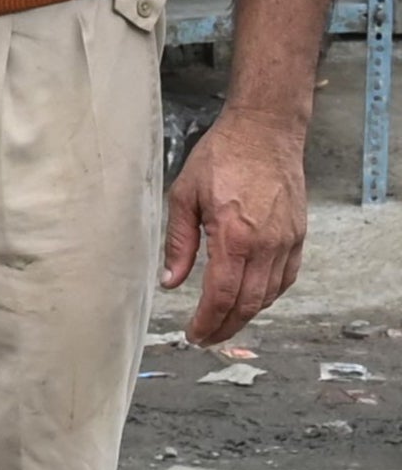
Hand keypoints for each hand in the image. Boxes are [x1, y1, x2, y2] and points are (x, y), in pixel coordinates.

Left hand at [164, 109, 309, 346]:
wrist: (264, 132)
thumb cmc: (221, 157)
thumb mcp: (183, 196)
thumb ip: (179, 243)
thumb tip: (171, 280)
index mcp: (234, 236)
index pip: (221, 296)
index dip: (207, 321)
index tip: (193, 334)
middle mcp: (266, 244)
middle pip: (248, 303)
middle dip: (226, 327)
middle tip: (206, 338)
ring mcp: (287, 240)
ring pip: (269, 294)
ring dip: (246, 314)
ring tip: (223, 322)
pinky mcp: (299, 234)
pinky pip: (286, 277)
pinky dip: (269, 294)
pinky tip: (251, 298)